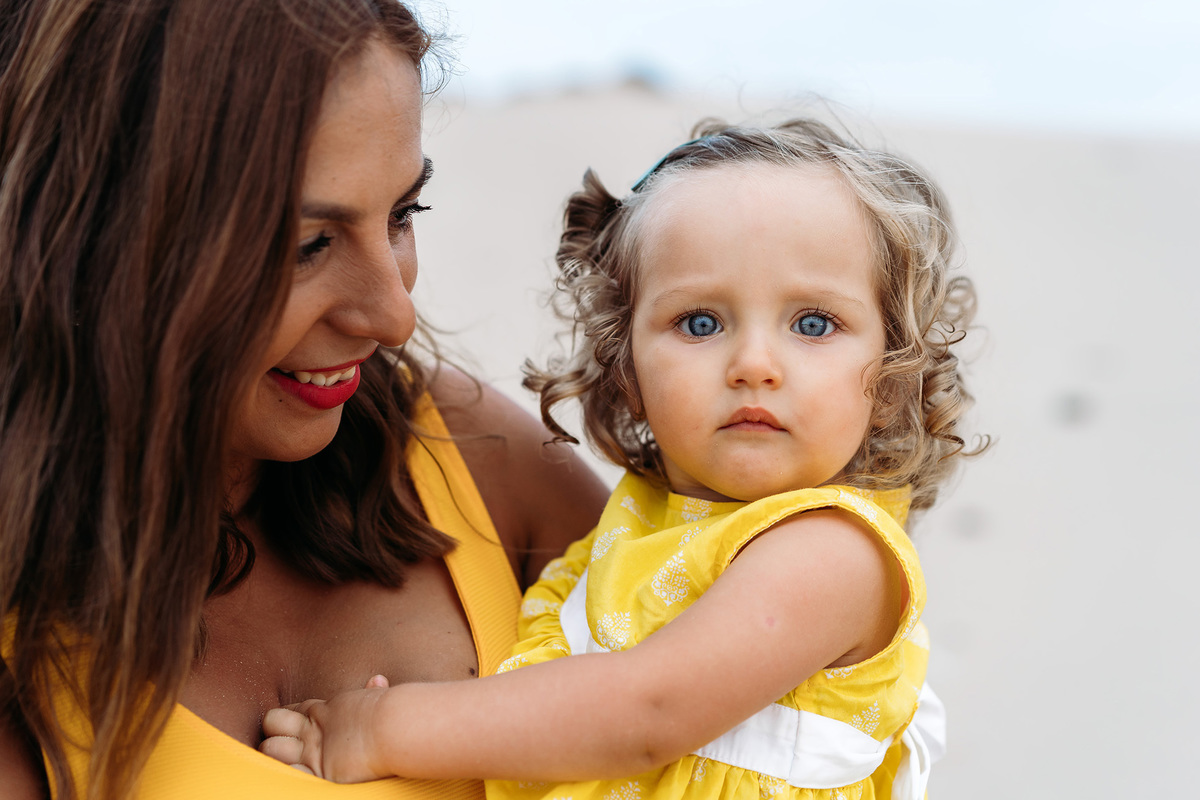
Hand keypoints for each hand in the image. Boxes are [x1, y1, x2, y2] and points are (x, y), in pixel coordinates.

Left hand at [259, 675, 391, 782]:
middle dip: (274, 732)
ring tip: (290, 762)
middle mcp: (312, 729)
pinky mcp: (317, 771)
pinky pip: (287, 771)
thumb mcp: (377, 698)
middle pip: (271, 723)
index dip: (288, 719)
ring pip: (270, 749)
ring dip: (275, 755)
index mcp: (325, 709)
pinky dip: (290, 774)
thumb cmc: (392, 713)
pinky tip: (299, 775)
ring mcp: (311, 750)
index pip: (292, 710)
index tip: (296, 728)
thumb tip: (377, 679)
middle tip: (287, 744)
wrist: (394, 728)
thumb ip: (373, 691)